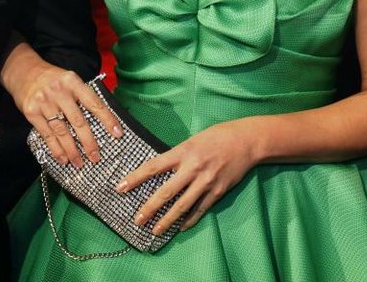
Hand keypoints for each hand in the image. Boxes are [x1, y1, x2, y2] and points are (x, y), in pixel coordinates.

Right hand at [19, 66, 122, 168]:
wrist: (22, 71)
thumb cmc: (51, 78)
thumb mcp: (69, 79)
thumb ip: (82, 94)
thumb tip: (103, 118)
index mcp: (72, 81)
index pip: (94, 102)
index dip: (107, 119)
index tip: (118, 134)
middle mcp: (59, 91)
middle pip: (78, 121)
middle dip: (89, 142)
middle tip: (96, 157)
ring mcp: (44, 102)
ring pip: (62, 131)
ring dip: (72, 150)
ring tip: (79, 163)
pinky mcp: (31, 112)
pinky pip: (46, 134)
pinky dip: (55, 149)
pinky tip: (62, 158)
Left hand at [116, 120, 256, 234]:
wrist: (246, 141)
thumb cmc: (216, 136)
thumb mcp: (192, 140)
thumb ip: (177, 155)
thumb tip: (161, 169)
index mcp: (183, 151)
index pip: (153, 166)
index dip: (135, 178)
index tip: (120, 187)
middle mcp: (192, 168)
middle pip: (166, 192)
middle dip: (149, 207)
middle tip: (137, 220)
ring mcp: (205, 182)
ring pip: (182, 206)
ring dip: (167, 221)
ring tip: (155, 230)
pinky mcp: (218, 192)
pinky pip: (200, 210)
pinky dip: (189, 220)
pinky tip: (180, 227)